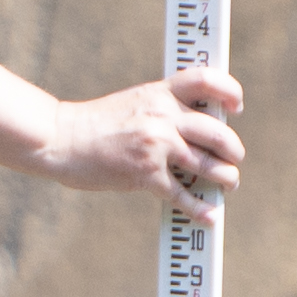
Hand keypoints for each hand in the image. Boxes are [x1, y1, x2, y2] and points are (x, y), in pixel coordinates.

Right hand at [41, 64, 246, 216]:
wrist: (60, 138)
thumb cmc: (95, 124)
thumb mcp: (135, 102)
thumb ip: (164, 110)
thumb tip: (198, 128)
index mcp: (161, 93)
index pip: (207, 81)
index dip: (230, 92)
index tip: (235, 108)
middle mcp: (163, 116)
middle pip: (218, 132)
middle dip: (233, 150)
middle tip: (233, 159)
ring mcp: (156, 146)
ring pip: (208, 165)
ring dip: (225, 178)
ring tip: (228, 184)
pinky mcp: (146, 174)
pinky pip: (183, 195)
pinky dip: (200, 209)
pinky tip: (209, 215)